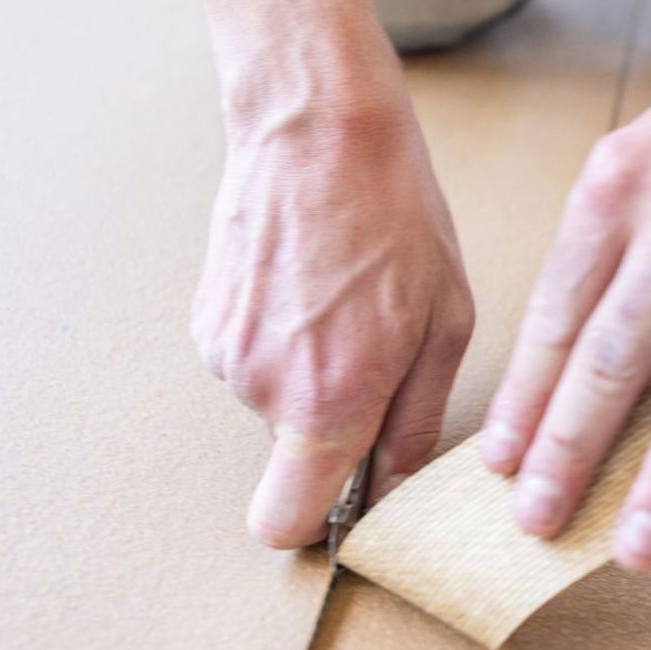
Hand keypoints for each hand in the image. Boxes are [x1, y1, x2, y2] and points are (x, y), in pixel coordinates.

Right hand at [197, 91, 474, 548]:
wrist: (316, 126)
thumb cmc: (393, 212)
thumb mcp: (444, 320)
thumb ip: (416, 416)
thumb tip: (393, 477)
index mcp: (328, 400)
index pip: (284, 523)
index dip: (315, 520)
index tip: (346, 496)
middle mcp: (262, 388)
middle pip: (294, 453)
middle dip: (335, 419)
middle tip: (377, 345)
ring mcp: (225, 353)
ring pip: (274, 401)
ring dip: (310, 369)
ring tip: (345, 298)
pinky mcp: (206, 319)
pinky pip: (252, 358)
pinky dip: (281, 335)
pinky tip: (311, 280)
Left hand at [477, 0, 650, 570]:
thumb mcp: (647, 158)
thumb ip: (606, 252)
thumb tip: (550, 379)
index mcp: (624, 179)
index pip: (563, 309)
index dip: (529, 396)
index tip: (503, 471)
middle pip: (625, 349)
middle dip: (576, 449)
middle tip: (542, 525)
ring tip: (643, 543)